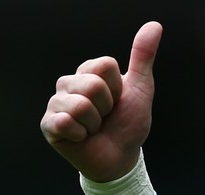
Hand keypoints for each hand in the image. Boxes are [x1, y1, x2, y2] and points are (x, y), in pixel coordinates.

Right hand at [41, 21, 161, 182]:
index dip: (117, 89)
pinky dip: (81, 135)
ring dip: (95, 124)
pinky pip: (65, 122)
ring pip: (80, 105)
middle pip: (92, 84)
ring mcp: (56, 104)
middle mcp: (69, 84)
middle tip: (105, 118)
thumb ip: (143, 56)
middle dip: (106, 107)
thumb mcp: (140, 88)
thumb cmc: (128, 125)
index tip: (116, 102)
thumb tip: (154, 26)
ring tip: (94, 128)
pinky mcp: (49, 125)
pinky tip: (81, 138)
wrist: (120, 158)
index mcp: (88, 72)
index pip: (105, 66)